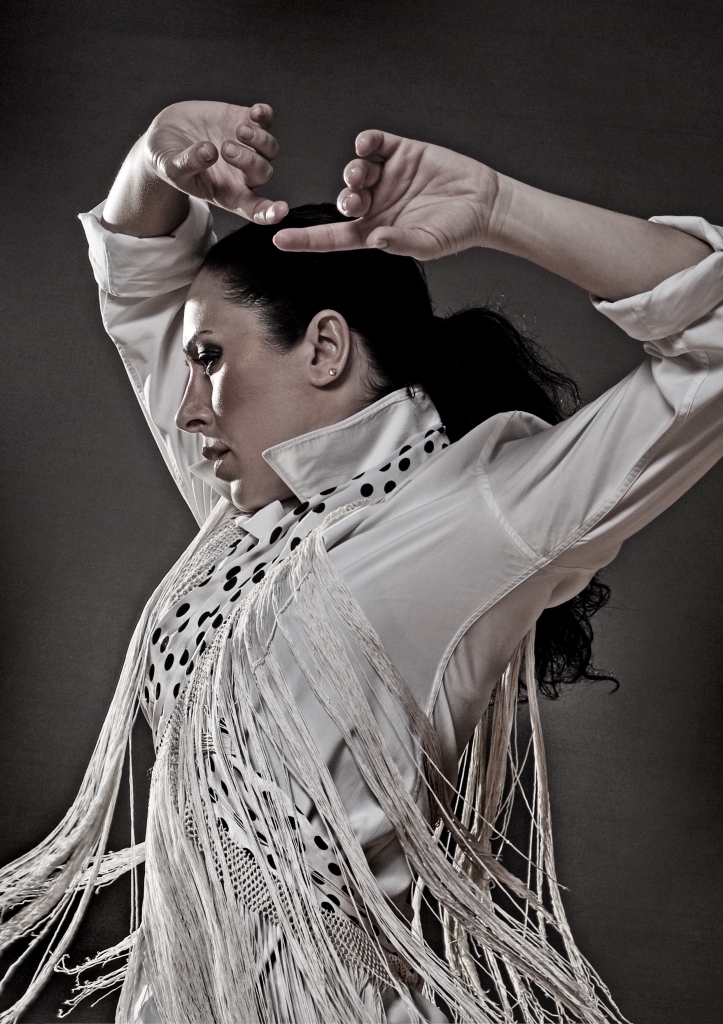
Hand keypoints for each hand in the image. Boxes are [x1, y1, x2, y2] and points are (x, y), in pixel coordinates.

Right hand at [144, 100, 287, 223]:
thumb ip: (188, 164)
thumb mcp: (171, 169)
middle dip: (249, 160)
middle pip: (264, 172)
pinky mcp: (243, 120)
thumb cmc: (168, 161)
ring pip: (271, 148)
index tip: (281, 210)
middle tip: (226, 148)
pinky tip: (255, 112)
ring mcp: (246, 147)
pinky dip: (265, 115)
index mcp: (229, 194)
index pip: (256, 210)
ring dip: (260, 139)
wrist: (165, 135)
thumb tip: (209, 152)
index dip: (271, 212)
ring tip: (238, 131)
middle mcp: (242, 173)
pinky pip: (265, 119)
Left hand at [273, 130, 497, 257]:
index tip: (279, 240)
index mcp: (376, 231)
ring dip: (352, 171)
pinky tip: (368, 146)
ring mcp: (387, 177)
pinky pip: (375, 144)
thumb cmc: (457, 230)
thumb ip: (401, 243)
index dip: (306, 239)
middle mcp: (377, 204)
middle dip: (344, 199)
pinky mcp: (402, 152)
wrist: (485, 201)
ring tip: (364, 175)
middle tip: (355, 200)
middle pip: (344, 201)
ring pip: (355, 170)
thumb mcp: (428, 243)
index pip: (334, 237)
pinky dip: (366, 143)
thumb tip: (375, 240)